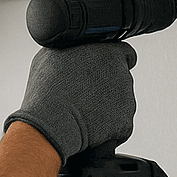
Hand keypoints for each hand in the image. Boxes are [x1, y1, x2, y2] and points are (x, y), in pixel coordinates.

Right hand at [3, 43, 136, 161]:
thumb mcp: (53, 53)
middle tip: (83, 94)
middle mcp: (124, 76)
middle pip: (120, 80)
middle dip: (106, 87)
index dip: (112, 63)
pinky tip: (86, 126)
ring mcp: (128, 102)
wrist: (52, 123)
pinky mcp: (125, 124)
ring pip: (119, 104)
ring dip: (105, 107)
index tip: (102, 70)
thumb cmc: (48, 89)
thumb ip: (75, 48)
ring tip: (80, 111)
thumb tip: (75, 51)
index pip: (125, 54)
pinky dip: (105, 128)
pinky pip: (117, 125)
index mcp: (111, 53)